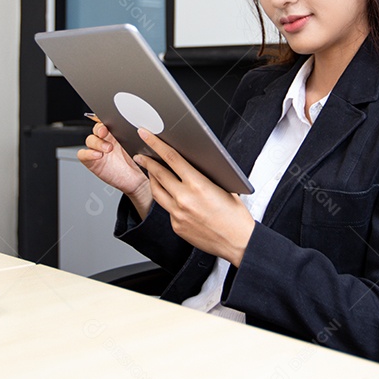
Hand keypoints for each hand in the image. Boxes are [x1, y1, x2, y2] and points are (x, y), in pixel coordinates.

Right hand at [77, 122, 151, 217]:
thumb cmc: (140, 162)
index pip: (106, 120)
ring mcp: (98, 150)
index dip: (104, 118)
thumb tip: (139, 124)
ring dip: (97, 142)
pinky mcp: (92, 162)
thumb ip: (136, 134)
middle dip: (100, 128)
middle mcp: (106, 140)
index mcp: (117, 132)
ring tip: (108, 149)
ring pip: (90, 139)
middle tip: (105, 132)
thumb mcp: (140, 145)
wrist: (138, 180)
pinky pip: (83, 154)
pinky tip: (97, 155)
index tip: (108, 119)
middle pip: (96, 128)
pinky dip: (88, 153)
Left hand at [134, 128, 254, 266]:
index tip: (146, 135)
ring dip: (152, 180)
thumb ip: (204, 175)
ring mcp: (178, 214)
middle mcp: (184, 199)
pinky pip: (167, 209)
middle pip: (158, 174)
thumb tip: (191, 164)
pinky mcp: (176, 226)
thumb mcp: (224, 187)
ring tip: (151, 173)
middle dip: (146, 162)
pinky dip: (168, 200)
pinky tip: (174, 198)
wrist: (238, 242)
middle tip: (140, 155)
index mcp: (198, 185)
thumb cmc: (235, 216)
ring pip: (157, 191)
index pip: (171, 158)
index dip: (156, 144)